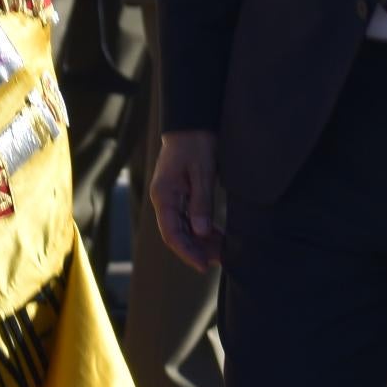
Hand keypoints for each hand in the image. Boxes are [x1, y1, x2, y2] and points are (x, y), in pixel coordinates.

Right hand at [150, 130, 223, 270]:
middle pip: (177, 234)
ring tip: (221, 251)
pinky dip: (202, 228)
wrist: (192, 120)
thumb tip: (201, 232)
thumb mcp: (202, 172)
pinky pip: (189, 218)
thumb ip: (201, 203)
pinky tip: (217, 235)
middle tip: (219, 260)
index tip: (204, 265)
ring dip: (200, 241)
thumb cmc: (196, 142)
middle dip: (196, 250)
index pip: (172, 233)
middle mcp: (164, 199)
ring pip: (184, 227)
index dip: (187, 252)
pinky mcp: (181, 193)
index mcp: (164, 195)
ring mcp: (172, 197)